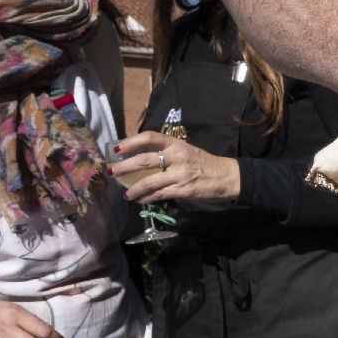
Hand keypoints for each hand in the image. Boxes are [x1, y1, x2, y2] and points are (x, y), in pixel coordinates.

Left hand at [112, 132, 241, 204]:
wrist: (226, 177)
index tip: (117, 148)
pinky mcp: (183, 190)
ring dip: (134, 188)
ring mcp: (180, 174)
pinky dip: (147, 198)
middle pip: (145, 160)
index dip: (131, 141)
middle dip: (125, 167)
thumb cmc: (203, 163)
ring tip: (125, 194)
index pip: (150, 137)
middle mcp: (177, 156)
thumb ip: (166, 153)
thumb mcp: (186, 151)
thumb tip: (140, 159)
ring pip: (149, 181)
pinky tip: (140, 200)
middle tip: (112, 172)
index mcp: (176, 144)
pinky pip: (159, 194)